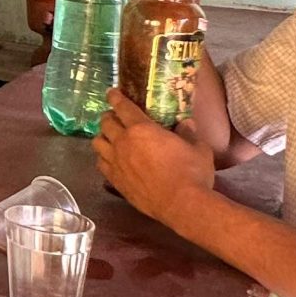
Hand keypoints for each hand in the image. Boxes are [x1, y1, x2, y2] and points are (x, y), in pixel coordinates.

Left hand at [93, 90, 215, 225]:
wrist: (182, 204)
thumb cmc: (192, 172)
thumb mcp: (197, 148)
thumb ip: (189, 133)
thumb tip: (186, 124)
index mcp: (141, 129)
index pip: (122, 107)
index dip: (116, 97)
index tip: (111, 92)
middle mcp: (123, 143)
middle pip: (106, 124)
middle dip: (108, 117)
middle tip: (114, 117)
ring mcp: (116, 163)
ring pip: (97, 143)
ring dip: (102, 137)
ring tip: (109, 138)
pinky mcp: (115, 182)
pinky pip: (101, 165)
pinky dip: (103, 159)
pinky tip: (110, 160)